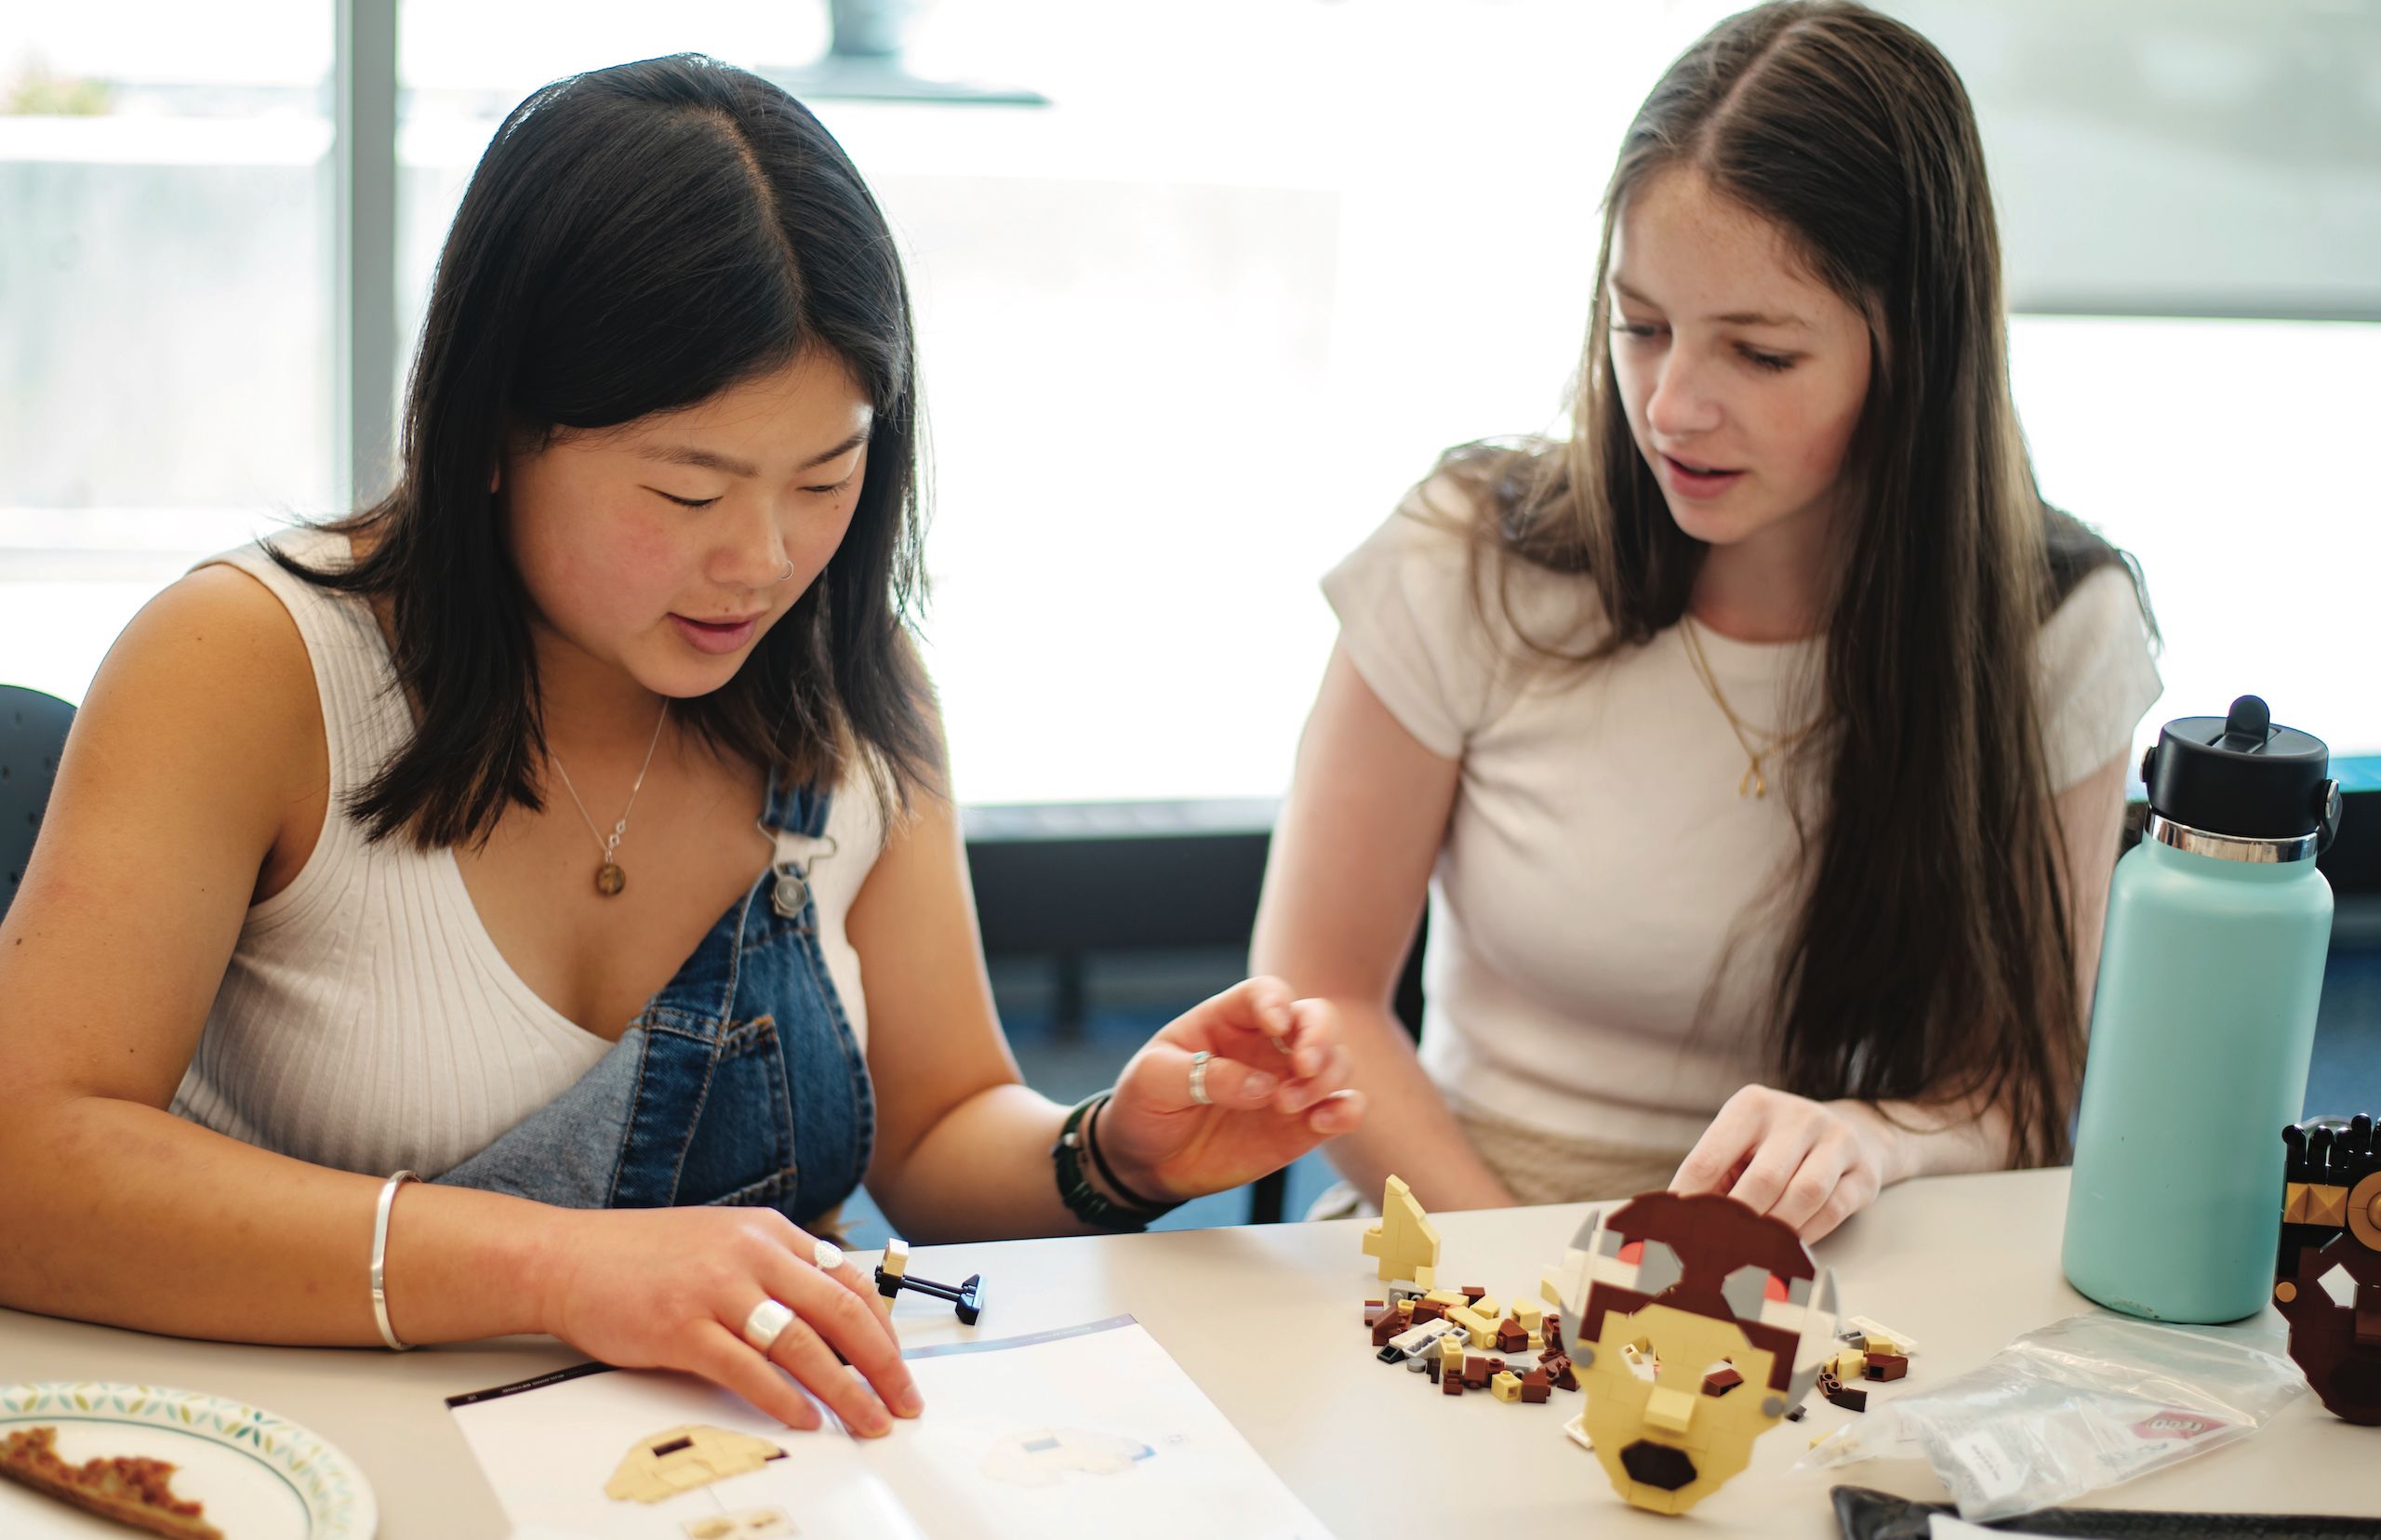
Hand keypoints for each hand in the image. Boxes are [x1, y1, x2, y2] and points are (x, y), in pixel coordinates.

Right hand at [534, 1206, 922, 1435]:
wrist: (567, 1258)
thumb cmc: (644, 1257)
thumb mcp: (724, 1241)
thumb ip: (775, 1270)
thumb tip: (830, 1318)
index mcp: (769, 1232)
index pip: (851, 1279)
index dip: (884, 1329)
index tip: (899, 1365)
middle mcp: (751, 1254)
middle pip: (842, 1313)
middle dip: (883, 1365)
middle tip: (903, 1401)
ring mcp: (716, 1290)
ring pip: (804, 1346)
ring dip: (846, 1392)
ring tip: (867, 1421)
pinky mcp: (682, 1328)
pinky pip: (748, 1370)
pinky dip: (784, 1400)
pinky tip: (806, 1419)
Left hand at [1097, 977, 1365, 1201]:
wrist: (1145, 1162)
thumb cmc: (1145, 1106)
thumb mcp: (1153, 1080)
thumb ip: (1204, 1076)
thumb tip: (1262, 1087)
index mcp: (1229, 1020)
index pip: (1266, 993)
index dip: (1277, 1002)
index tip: (1276, 1025)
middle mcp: (1267, 1045)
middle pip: (1317, 1019)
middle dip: (1320, 1037)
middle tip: (1303, 1066)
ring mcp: (1288, 1084)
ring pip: (1336, 1062)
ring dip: (1325, 1079)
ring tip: (1285, 1105)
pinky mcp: (1301, 1125)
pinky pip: (1342, 1109)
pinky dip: (1347, 1110)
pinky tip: (1325, 1121)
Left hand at [1668, 1087, 1901, 1240]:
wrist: (1854, 1130)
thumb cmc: (1779, 1145)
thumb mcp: (1742, 1144)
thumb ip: (1715, 1177)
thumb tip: (1681, 1222)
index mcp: (1752, 1106)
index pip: (1709, 1158)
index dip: (1689, 1201)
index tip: (1675, 1231)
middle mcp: (1797, 1116)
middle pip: (1762, 1179)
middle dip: (1738, 1221)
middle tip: (1718, 1249)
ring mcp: (1836, 1140)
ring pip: (1803, 1195)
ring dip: (1776, 1230)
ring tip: (1755, 1250)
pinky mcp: (1863, 1171)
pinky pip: (1833, 1210)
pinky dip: (1807, 1233)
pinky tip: (1789, 1244)